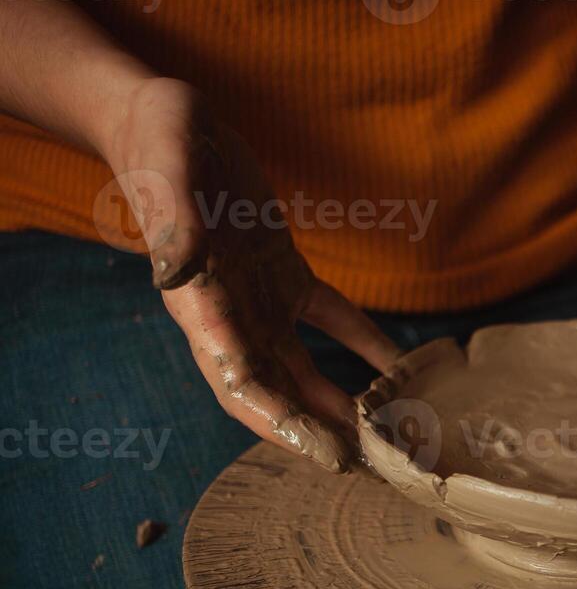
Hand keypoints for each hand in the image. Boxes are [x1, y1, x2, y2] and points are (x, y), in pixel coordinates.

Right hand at [103, 79, 398, 471]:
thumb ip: (175, 227)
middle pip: (279, 395)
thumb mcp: (169, 177)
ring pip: (306, 369)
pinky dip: (364, 345)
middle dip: (323, 435)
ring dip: (344, 404)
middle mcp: (228, 318)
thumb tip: (175, 274)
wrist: (167, 120)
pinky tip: (403, 369)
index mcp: (199, 308)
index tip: (331, 456)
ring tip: (390, 437)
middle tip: (376, 468)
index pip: (242, 386)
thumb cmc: (161, 146)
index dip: (285, 427)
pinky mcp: (283, 276)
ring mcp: (257, 301)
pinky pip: (330, 321)